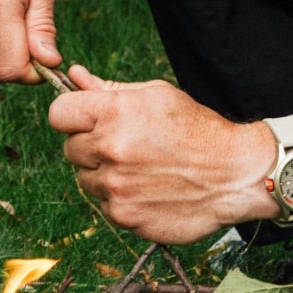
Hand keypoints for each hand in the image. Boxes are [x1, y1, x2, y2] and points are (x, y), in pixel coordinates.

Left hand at [48, 71, 276, 243]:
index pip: (58, 114)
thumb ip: (108, 89)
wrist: (235, 175)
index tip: (87, 120)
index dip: (72, 116)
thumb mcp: (156, 96)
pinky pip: (104, 205)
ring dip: (105, 175)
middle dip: (92, 146)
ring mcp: (115, 187)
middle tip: (126, 146)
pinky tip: (148, 189)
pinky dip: (120, 199)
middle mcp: (110, 150)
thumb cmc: (197, 130)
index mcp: (114, 113)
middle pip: (70, 148)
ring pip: (86, 179)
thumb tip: (72, 76)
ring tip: (141, 169)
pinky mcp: (124, 216)